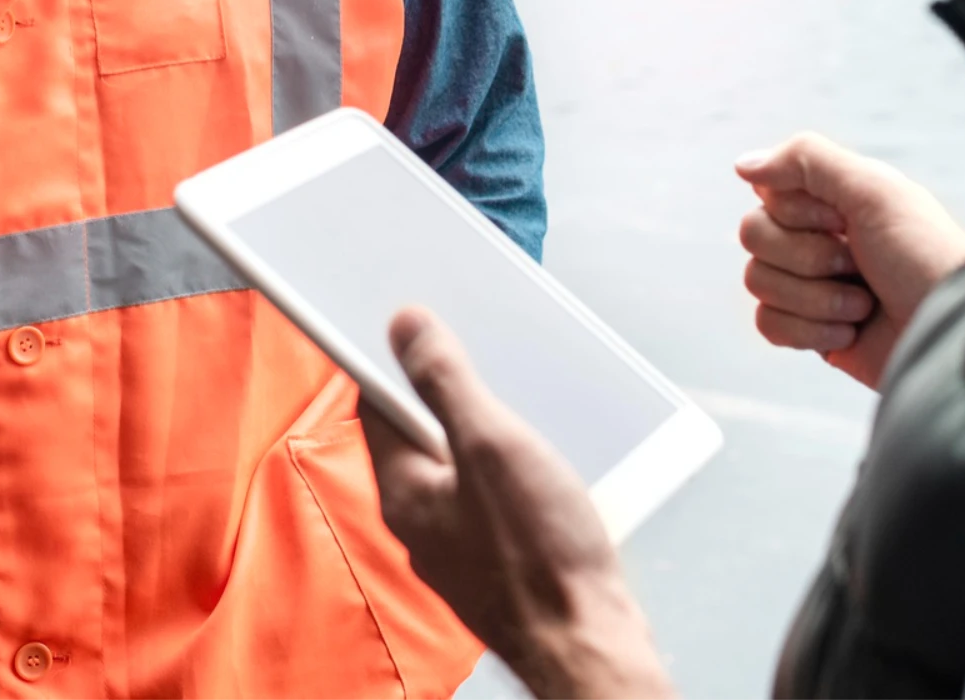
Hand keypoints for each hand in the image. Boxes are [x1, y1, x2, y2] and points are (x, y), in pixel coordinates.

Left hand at [363, 309, 675, 699]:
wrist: (588, 644)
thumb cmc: (540, 556)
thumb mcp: (491, 444)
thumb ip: (445, 382)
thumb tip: (403, 325)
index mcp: (403, 490)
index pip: (376, 404)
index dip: (394, 357)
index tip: (418, 320)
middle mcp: (421, 521)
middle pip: (421, 433)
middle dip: (450, 391)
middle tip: (484, 354)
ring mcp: (460, 545)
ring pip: (461, 467)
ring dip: (488, 431)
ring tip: (528, 405)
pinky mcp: (498, 562)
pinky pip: (492, 499)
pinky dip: (512, 471)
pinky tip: (548, 463)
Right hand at [735, 133, 964, 389]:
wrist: (952, 336)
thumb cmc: (926, 258)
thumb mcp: (876, 190)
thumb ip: (807, 160)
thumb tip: (742, 165)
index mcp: (834, 200)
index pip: (768, 193)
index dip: (799, 212)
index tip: (845, 222)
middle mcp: (818, 239)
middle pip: (753, 235)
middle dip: (807, 258)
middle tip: (857, 265)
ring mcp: (811, 287)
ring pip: (757, 282)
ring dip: (816, 299)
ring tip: (863, 305)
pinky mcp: (810, 332)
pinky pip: (767, 324)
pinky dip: (808, 332)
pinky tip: (849, 333)